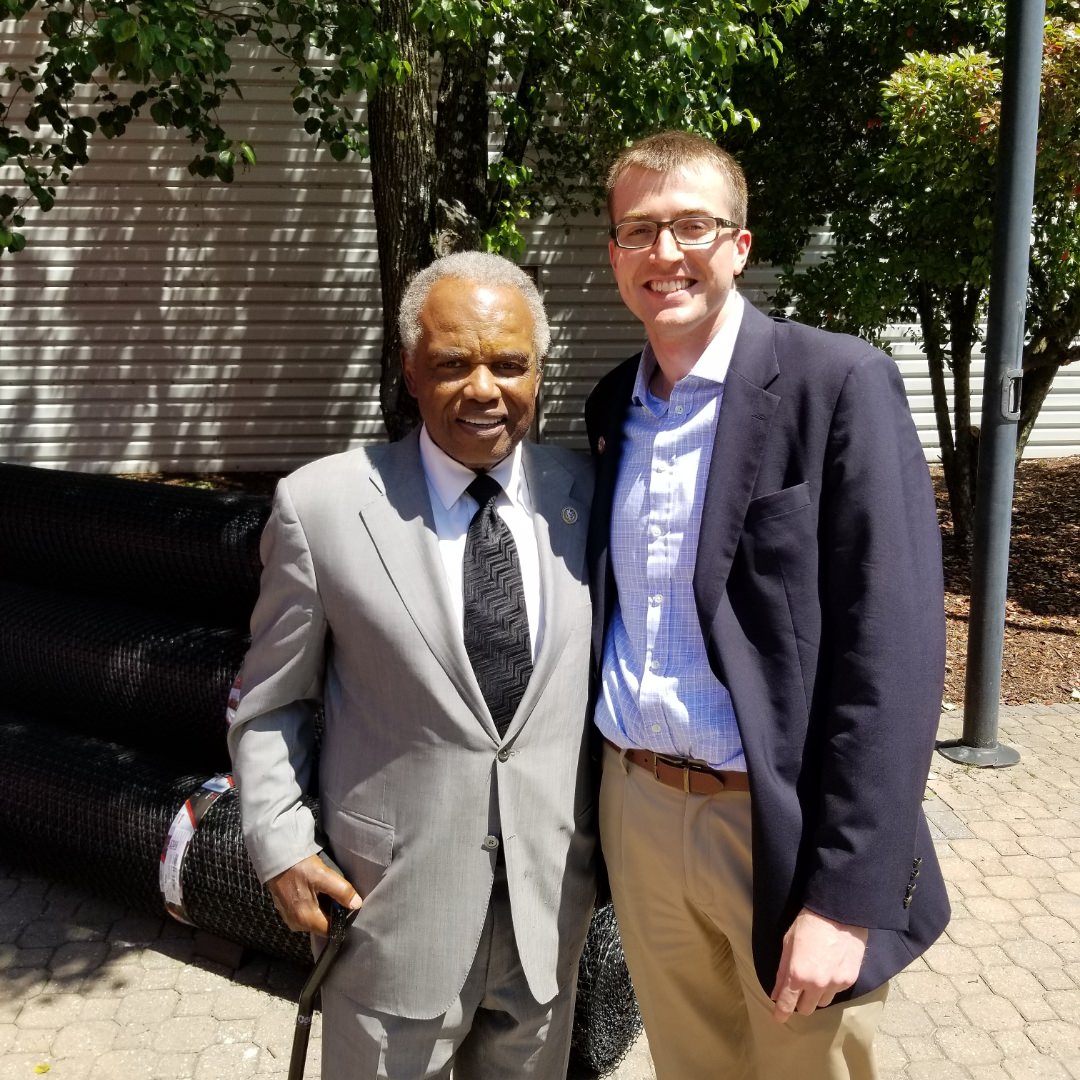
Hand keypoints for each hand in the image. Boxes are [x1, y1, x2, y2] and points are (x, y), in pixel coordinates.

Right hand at [266, 854, 362, 935]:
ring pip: (315, 918)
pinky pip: (306, 912)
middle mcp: (296, 923)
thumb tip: (357, 904)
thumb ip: (342, 891)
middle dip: (332, 912)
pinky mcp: (287, 909)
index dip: (341, 919)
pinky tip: (314, 889)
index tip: (347, 905)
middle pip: (323, 924)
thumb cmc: (299, 866)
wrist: (276, 857)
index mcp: (305, 919)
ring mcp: (290, 917)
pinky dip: (313, 904)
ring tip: (325, 889)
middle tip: (336, 893)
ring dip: (323, 907)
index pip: (330, 930)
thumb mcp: (324, 875)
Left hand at [769, 908, 867, 1022]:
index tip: (779, 1018)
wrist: (839, 912)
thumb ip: (782, 972)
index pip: (787, 1003)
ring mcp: (835, 984)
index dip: (781, 1013)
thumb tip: (775, 993)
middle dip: (799, 1002)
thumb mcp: (788, 943)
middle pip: (806, 1009)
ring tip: (816, 975)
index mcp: (797, 974)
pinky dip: (831, 985)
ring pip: (823, 1002)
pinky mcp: (850, 980)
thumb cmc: (809, 923)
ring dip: (816, 995)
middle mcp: (817, 984)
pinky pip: (837, 991)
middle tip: (798, 990)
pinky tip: (830, 968)